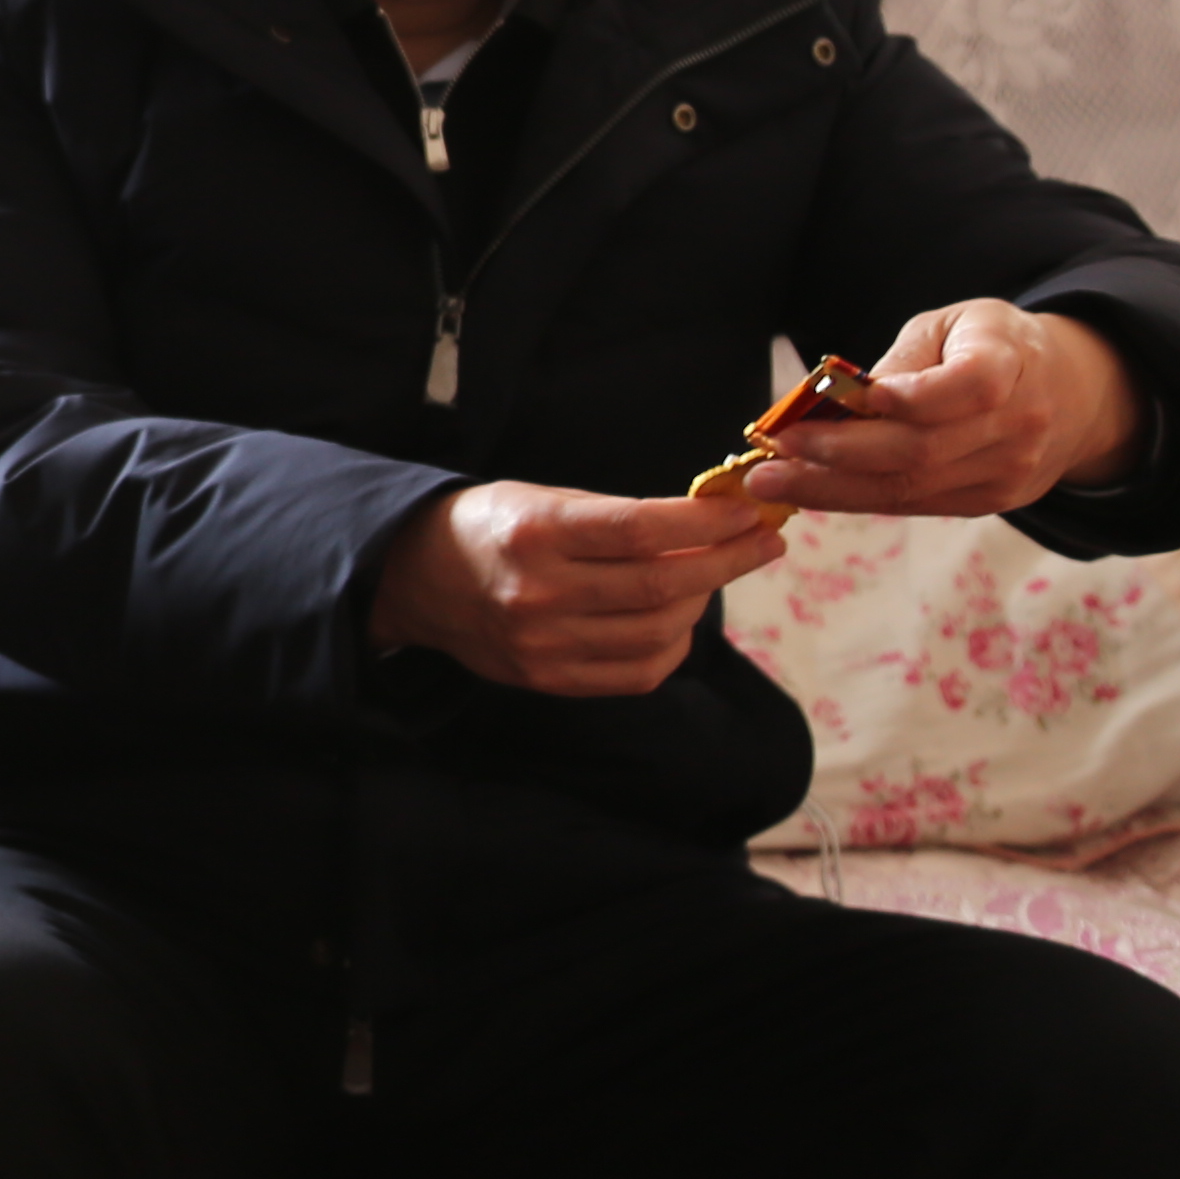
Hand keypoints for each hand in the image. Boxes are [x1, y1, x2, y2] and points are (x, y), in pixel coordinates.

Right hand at [366, 480, 788, 695]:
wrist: (418, 580)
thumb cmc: (491, 526)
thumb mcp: (543, 498)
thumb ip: (618, 516)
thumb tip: (709, 521)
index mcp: (536, 533)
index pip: (641, 530)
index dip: (706, 521)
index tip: (747, 510)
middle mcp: (539, 593)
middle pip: (660, 584)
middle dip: (726, 561)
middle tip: (761, 542)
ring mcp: (543, 644)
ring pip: (658, 633)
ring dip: (703, 602)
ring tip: (715, 575)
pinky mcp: (549, 680)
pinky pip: (638, 673)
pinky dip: (673, 645)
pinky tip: (679, 618)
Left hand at [739, 302, 1142, 518]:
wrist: (1071, 393)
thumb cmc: (991, 345)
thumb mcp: (955, 324)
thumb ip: (908, 358)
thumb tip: (848, 395)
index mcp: (1011, 362)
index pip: (969, 385)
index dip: (911, 396)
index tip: (846, 397)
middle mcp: (1018, 424)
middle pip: (921, 450)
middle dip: (837, 455)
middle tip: (772, 453)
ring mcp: (1007, 471)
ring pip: (910, 488)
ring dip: (832, 487)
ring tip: (772, 480)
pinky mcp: (990, 501)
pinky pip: (915, 504)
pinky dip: (857, 497)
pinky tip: (810, 487)